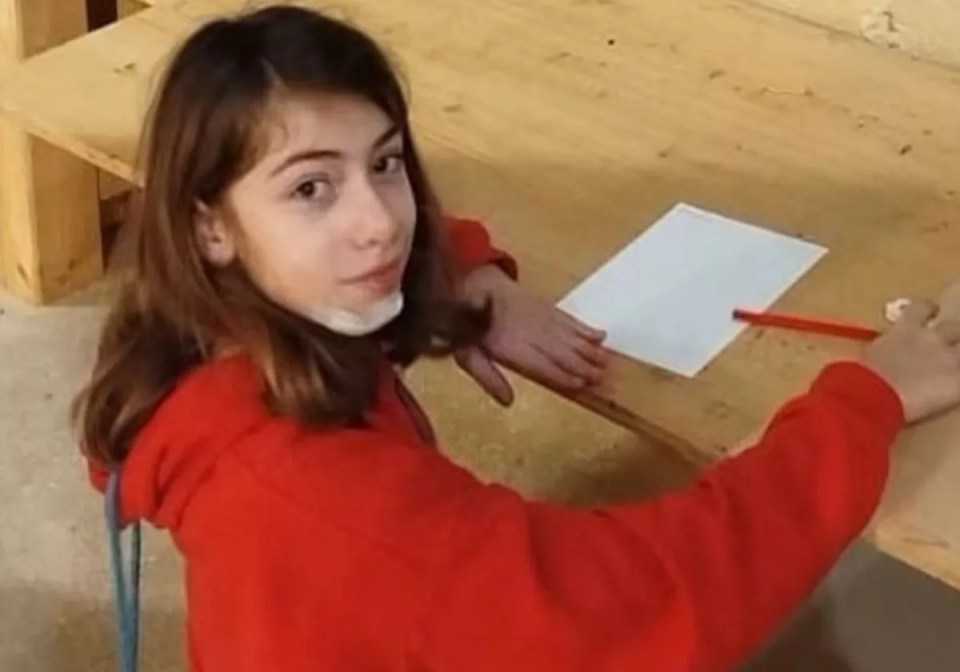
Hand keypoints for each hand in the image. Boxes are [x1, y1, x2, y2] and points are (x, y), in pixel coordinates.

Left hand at [456, 265, 607, 405]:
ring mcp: (539, 316)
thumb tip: (508, 402)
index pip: (540, 363)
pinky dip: (585, 328)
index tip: (580, 385)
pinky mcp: (545, 306)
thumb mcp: (467, 355)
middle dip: (582, 365)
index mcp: (509, 345)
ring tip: (606, 362)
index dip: (561, 374)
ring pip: (568, 335)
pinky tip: (600, 336)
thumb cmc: (469, 327)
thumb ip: (487, 378)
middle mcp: (529, 330)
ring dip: (589, 349)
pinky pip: (568, 318)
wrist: (473, 282)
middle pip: (560, 350)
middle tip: (602, 379)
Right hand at [862, 300, 959, 422]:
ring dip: (956, 358)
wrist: (870, 398)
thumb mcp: (868, 357)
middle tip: (947, 345)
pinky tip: (951, 391)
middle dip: (951, 335)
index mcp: (904, 329)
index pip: (922, 308)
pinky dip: (956, 385)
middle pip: (953, 327)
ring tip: (949, 367)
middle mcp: (931, 339)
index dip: (928, 310)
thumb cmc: (858, 377)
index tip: (930, 311)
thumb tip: (881, 355)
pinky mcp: (957, 384)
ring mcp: (948, 360)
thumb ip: (882, 351)